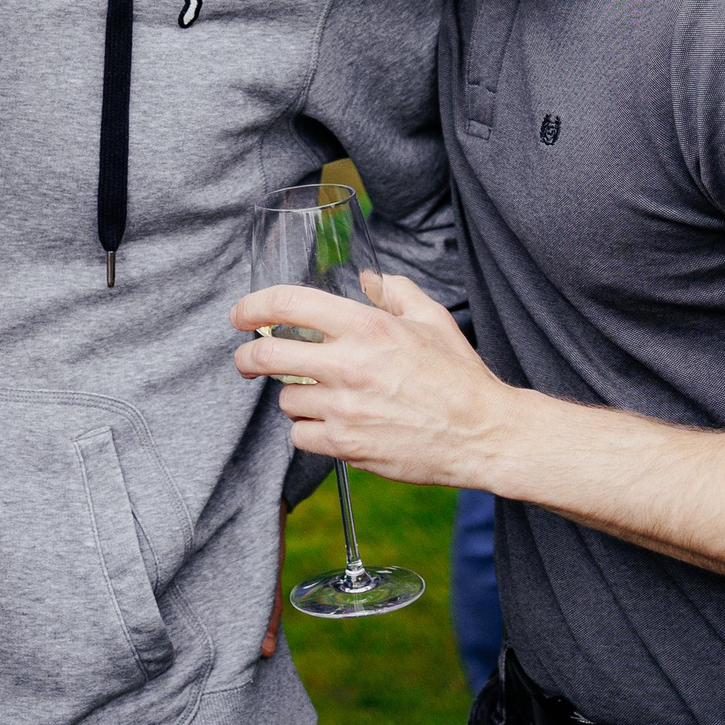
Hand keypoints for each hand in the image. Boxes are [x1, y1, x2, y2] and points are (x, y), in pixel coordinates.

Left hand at [232, 276, 521, 489]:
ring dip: (296, 397)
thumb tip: (367, 279)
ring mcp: (344, 408)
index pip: (288, 304)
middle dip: (247, 358)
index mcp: (365, 326)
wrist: (483, 434)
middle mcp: (348, 364)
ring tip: (325, 398)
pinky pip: (300, 436)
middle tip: (247, 361)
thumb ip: (394, 293)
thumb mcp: (431, 319)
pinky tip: (332, 426)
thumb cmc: (459, 375)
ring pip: (287, 399)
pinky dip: (309, 432)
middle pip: (266, 356)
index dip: (253, 307)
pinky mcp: (347, 445)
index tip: (240, 316)